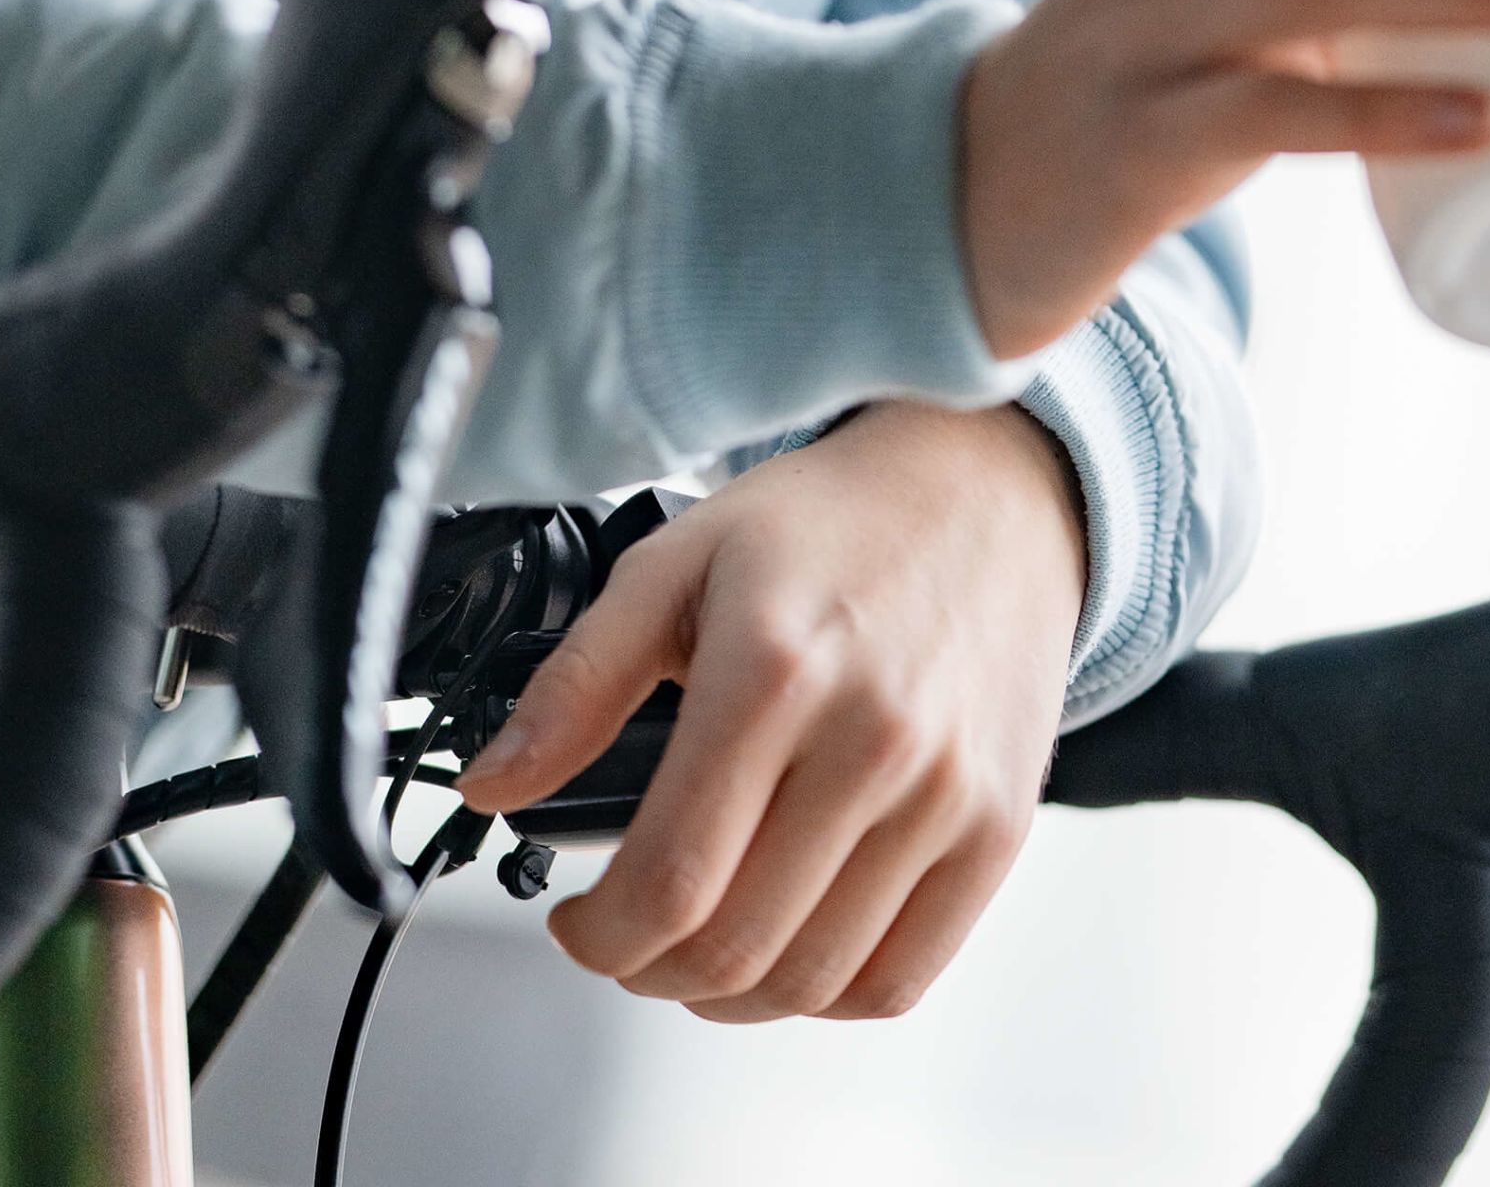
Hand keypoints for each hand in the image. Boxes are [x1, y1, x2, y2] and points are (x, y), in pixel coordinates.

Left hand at [458, 400, 1085, 1019]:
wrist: (983, 494)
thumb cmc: (828, 524)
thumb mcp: (677, 562)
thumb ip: (577, 682)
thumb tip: (491, 786)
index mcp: (774, 667)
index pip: (669, 878)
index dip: (599, 937)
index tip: (578, 924)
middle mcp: (872, 736)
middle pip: (734, 949)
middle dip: (649, 970)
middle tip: (628, 934)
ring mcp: (945, 791)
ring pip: (811, 982)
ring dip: (728, 996)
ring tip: (700, 942)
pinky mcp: (997, 828)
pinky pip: (898, 980)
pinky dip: (824, 995)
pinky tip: (788, 944)